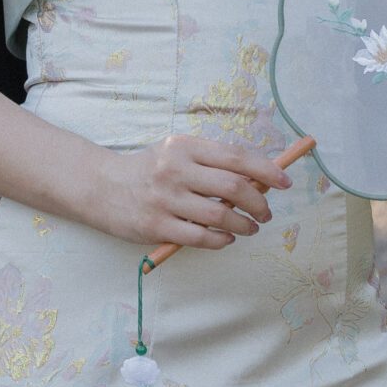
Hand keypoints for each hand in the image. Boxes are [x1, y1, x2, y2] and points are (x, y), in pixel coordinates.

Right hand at [86, 135, 293, 249]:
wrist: (101, 186)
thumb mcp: (177, 153)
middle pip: (233, 187)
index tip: (284, 182)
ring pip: (220, 216)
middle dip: (259, 203)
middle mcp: (175, 169)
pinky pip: (201, 238)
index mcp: (184, 146)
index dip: (266, 170)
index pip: (235, 156)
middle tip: (266, 213)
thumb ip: (211, 163)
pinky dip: (222, 241)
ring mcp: (165, 199)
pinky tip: (227, 239)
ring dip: (244, 224)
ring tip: (250, 228)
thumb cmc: (149, 170)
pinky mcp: (156, 226)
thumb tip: (257, 179)